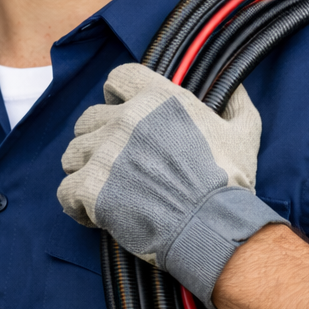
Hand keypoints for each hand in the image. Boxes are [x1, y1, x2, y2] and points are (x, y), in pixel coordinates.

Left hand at [57, 63, 287, 306]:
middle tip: (115, 163)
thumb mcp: (243, 135)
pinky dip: (75, 203)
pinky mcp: (91, 186)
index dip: (117, 95)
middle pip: (89, 118)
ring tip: (105, 189)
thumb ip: (236, 106)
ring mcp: (105, 152)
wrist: (213, 230)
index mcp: (157, 99)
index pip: (118, 78)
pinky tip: (92, 214)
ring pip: (73, 152)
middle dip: (97, 139)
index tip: (122, 112)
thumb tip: (235, 89)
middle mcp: (126, 119)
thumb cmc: (229, 185)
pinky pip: (65, 189)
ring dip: (84, 170)